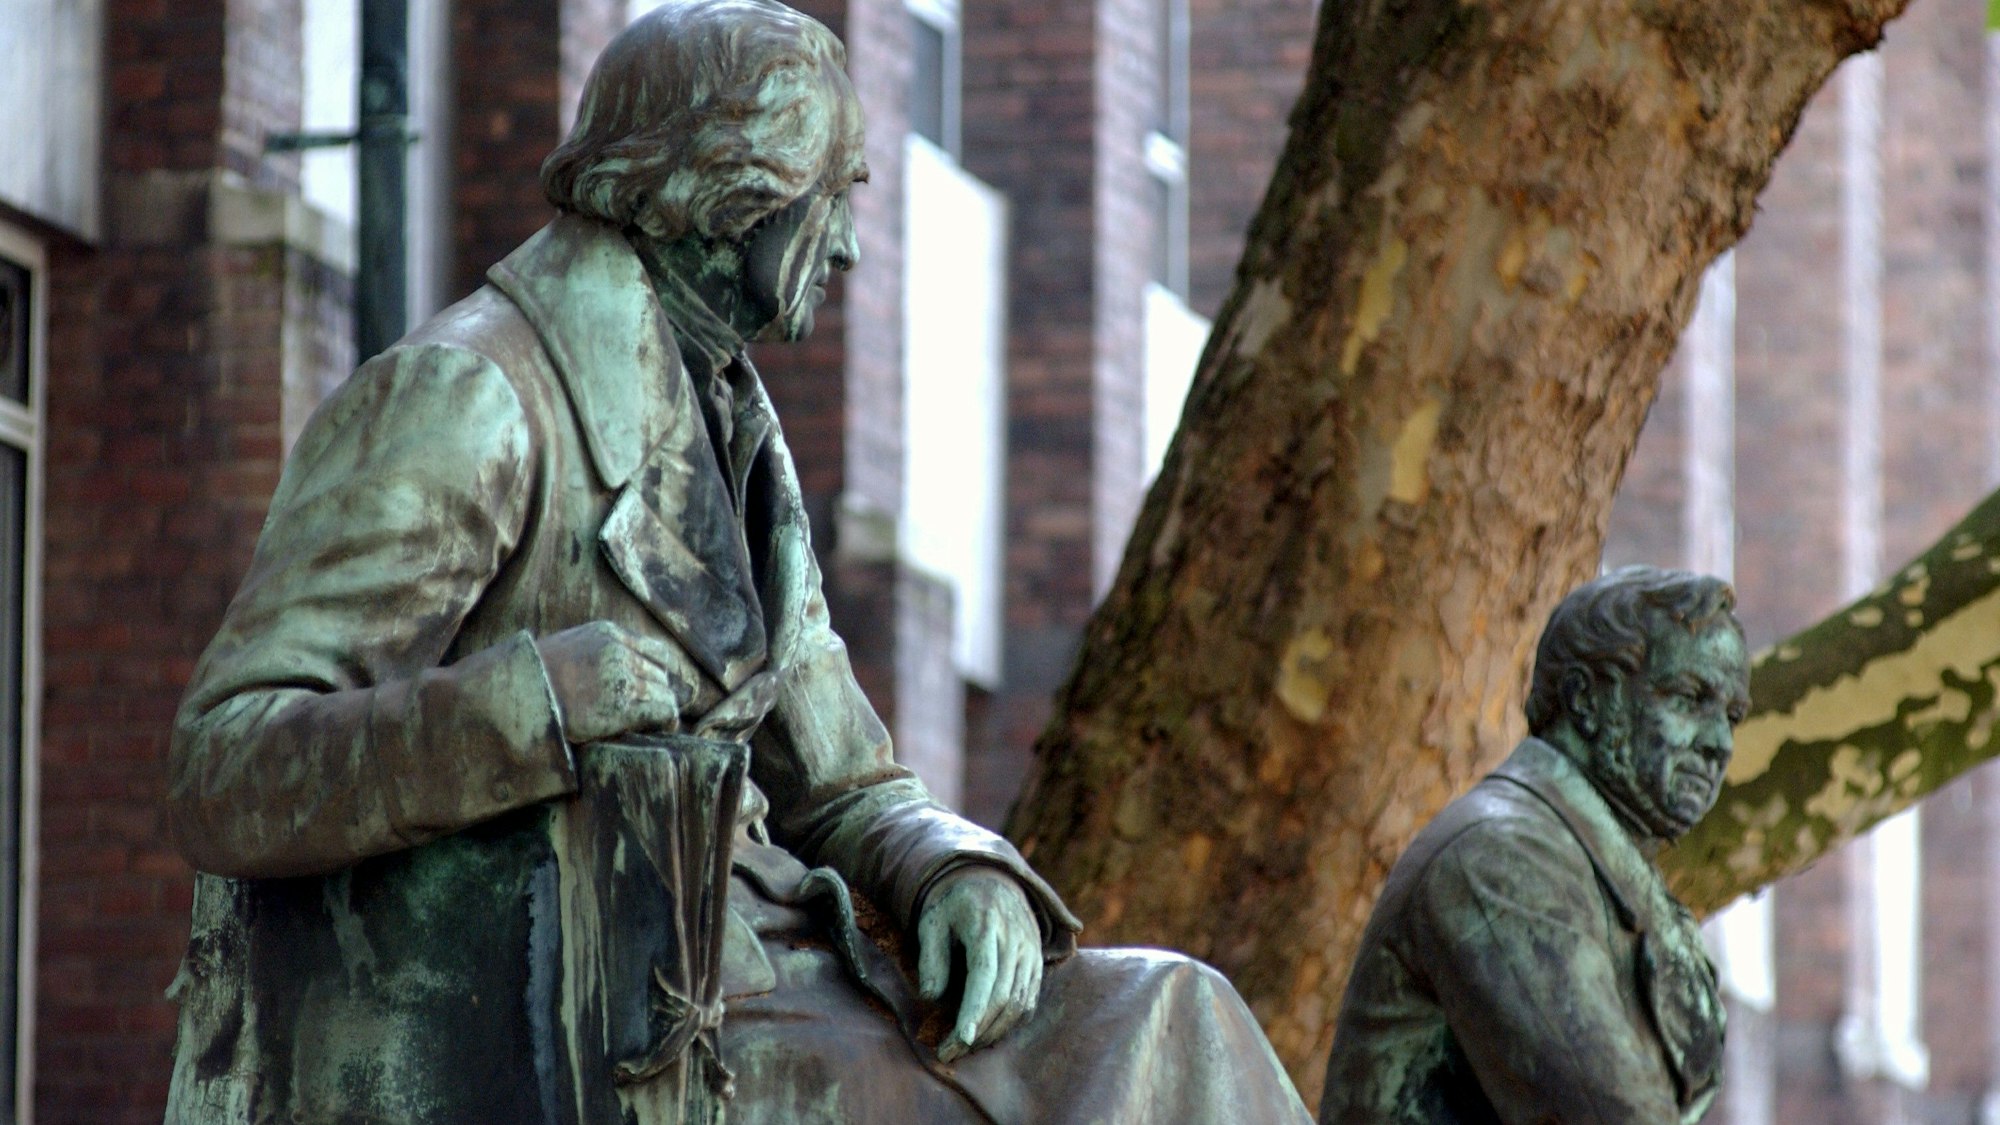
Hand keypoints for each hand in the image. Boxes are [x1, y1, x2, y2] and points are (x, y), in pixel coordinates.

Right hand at [535, 621, 695, 743]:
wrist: (518, 694)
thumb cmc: (536, 678)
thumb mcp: (568, 648)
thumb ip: (596, 650)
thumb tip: (617, 667)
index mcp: (608, 634)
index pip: (655, 651)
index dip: (658, 672)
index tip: (656, 687)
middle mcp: (620, 651)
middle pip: (660, 674)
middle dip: (659, 693)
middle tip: (655, 712)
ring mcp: (623, 677)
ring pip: (664, 693)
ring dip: (662, 709)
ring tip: (658, 724)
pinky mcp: (622, 706)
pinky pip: (661, 710)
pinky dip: (666, 721)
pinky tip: (662, 729)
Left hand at [916, 866, 1042, 1062]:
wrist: (988, 877)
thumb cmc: (953, 903)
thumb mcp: (932, 921)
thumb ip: (931, 957)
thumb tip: (931, 997)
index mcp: (986, 924)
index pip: (984, 975)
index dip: (974, 1011)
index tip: (960, 1040)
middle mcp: (1015, 938)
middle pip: (1004, 995)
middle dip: (979, 1030)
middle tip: (950, 1051)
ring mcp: (1031, 949)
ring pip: (1020, 1002)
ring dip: (995, 1031)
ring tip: (967, 1046)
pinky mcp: (1037, 959)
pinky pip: (1030, 998)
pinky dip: (1012, 1021)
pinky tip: (990, 1031)